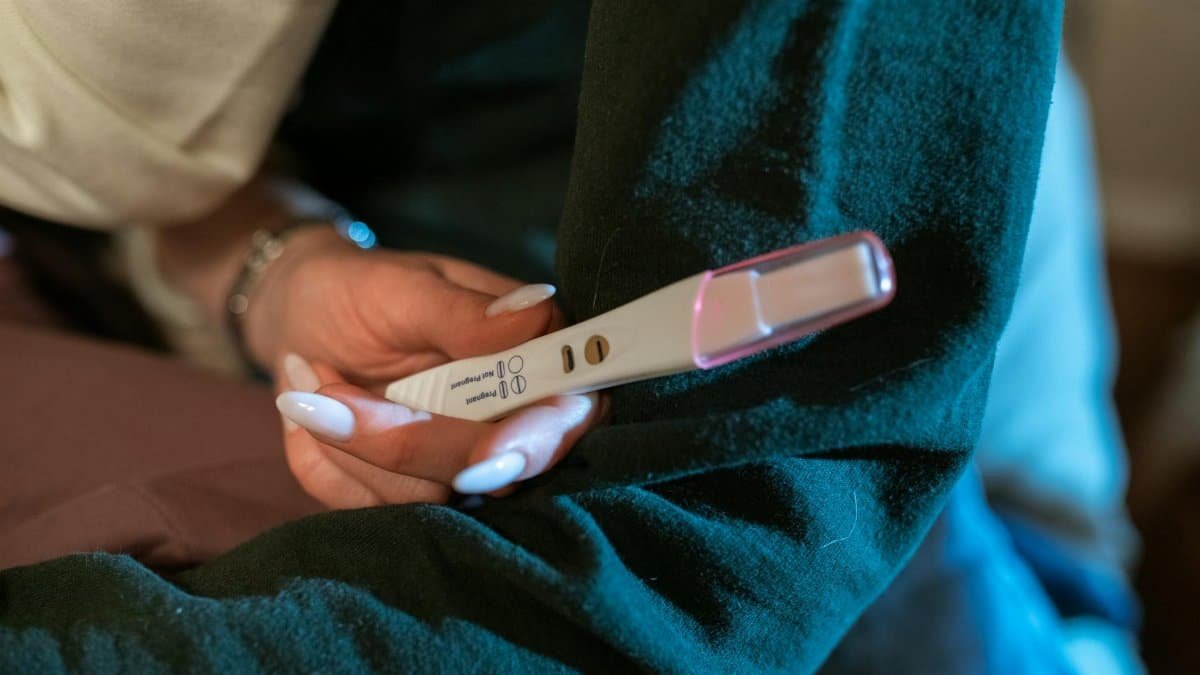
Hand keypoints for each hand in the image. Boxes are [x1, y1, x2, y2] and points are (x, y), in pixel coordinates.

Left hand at [249, 228, 605, 507]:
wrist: (303, 321)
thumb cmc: (361, 291)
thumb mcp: (403, 289)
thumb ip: (464, 313)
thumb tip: (535, 313)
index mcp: (535, 356)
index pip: (566, 413)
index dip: (535, 442)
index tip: (485, 459)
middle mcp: (510, 419)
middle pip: (493, 472)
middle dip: (406, 441)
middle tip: (322, 390)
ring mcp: (461, 463)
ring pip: (426, 498)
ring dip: (351, 445)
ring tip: (314, 379)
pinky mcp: (412, 493)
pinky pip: (373, 509)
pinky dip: (326, 462)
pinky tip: (311, 415)